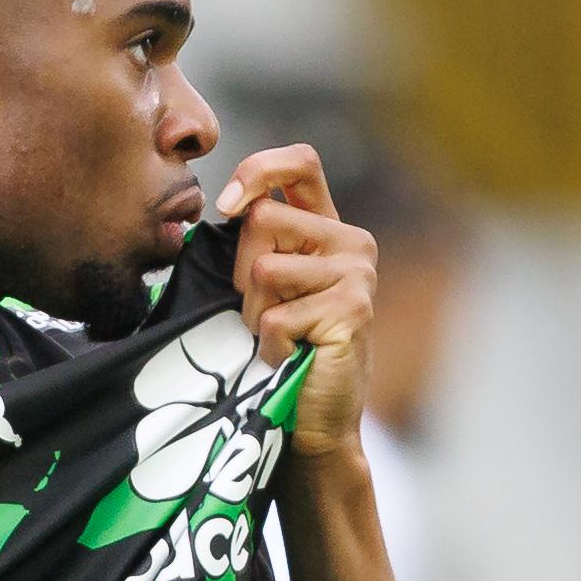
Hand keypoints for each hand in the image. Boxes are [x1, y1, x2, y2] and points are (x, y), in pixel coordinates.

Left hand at [217, 143, 377, 456]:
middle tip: (263, 312)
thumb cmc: (284, 350)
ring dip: (254, 313)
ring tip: (280, 337)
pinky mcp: (351, 311)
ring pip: (263, 268)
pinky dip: (269, 346)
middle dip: (241, 270)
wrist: (316, 417)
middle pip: (262, 218)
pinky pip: (274, 317)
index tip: (224, 207)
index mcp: (328, 228)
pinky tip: (289, 357)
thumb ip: (258, 241)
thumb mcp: (267, 286)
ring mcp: (356, 275)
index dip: (257, 170)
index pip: (300, 162)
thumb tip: (223, 206)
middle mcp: (351, 243)